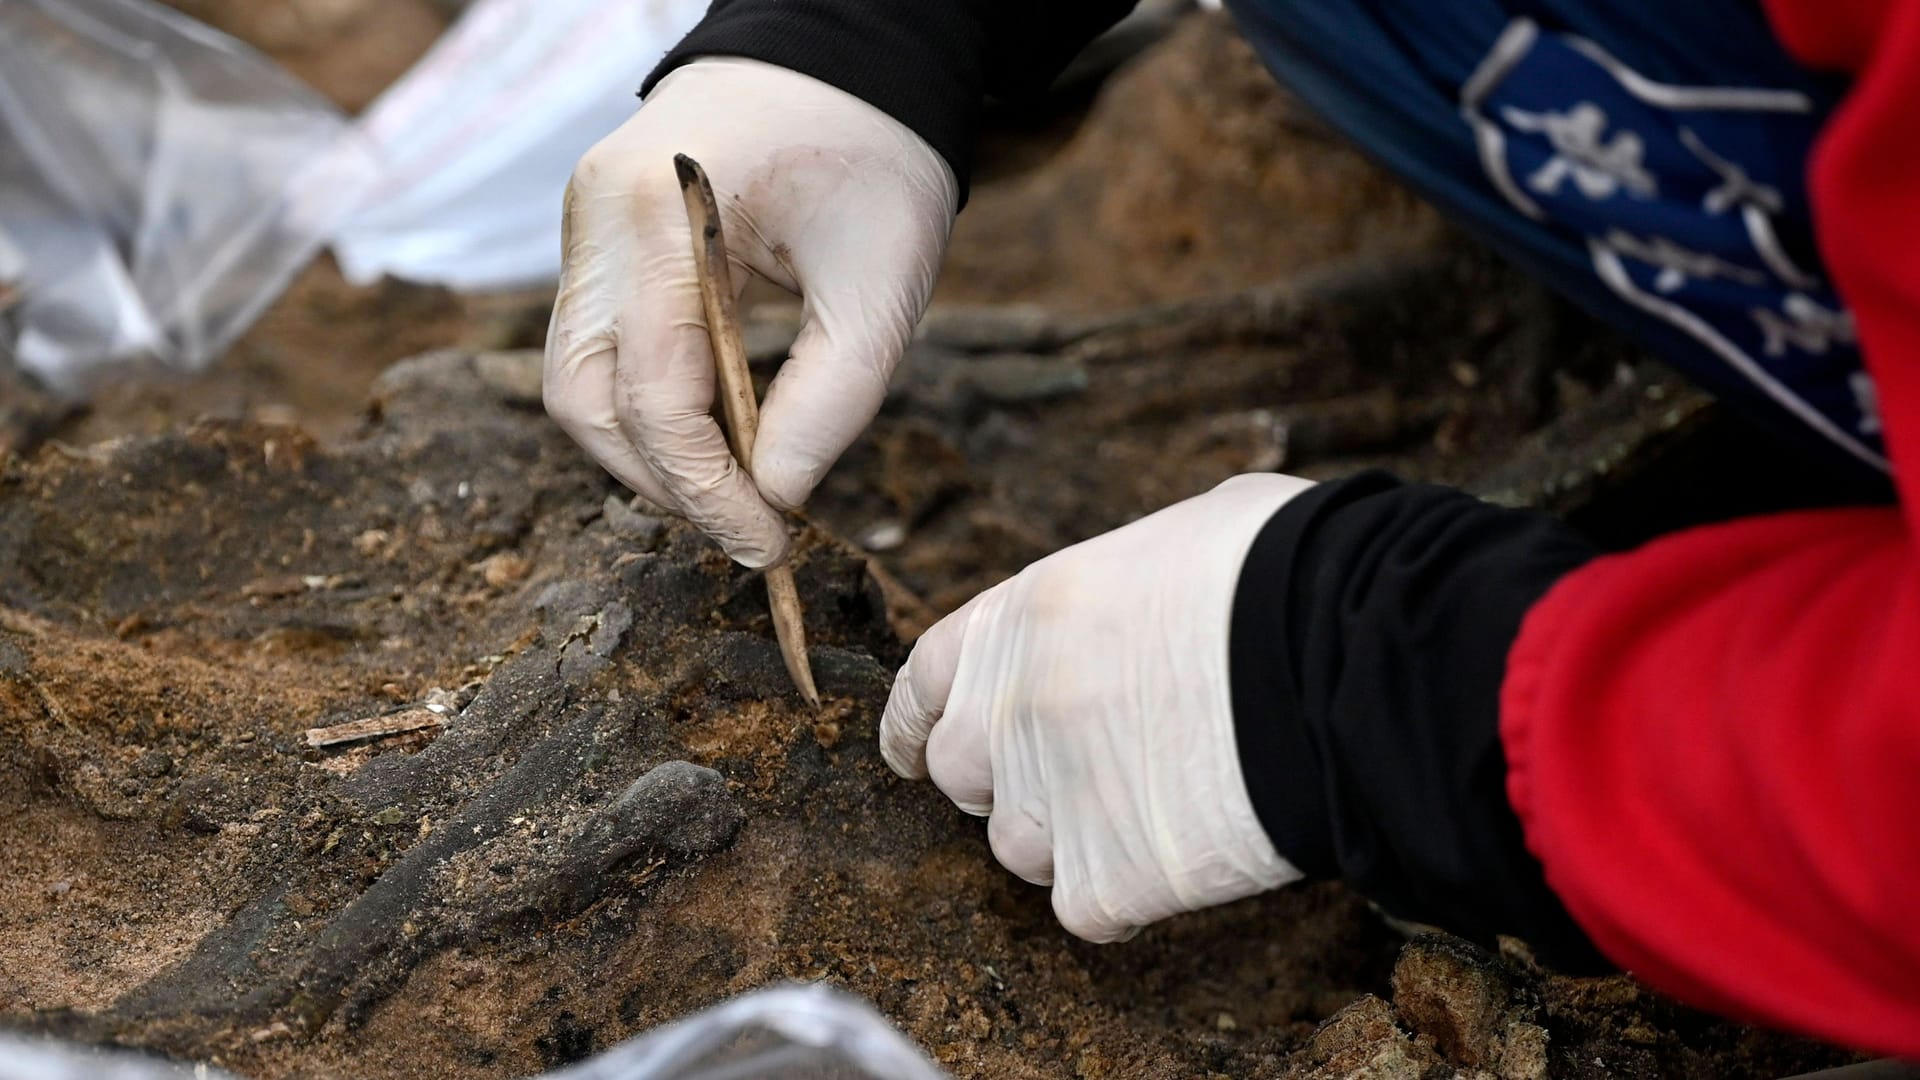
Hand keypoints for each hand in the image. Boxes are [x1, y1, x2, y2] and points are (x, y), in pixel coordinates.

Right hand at [545, 58, 957, 566]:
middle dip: (663, 481)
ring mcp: (583, 227)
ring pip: (578, 382)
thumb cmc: (873, 158)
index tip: (769, 542)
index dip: (709, 491)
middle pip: (584, 400)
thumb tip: (775, 498)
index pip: (655, 397)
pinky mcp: (597, 241)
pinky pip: (600, 345)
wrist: (843, 62)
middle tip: (749, 524)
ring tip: (738, 482)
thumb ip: (831, 400)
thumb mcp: (882, 284)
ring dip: (650, 451)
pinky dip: (651, 404)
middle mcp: (596, 221)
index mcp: (662, 216)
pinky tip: (721, 427)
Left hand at [880, 474, 1316, 940]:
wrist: (1346, 656)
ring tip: (1154, 808)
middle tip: (1081, 773)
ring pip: (1018, 849)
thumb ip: (1119, 589)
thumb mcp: (1178, 537)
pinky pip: (1088, 907)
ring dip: (1070, 839)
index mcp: (1021, 617)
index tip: (919, 748)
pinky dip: (1129, 895)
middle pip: (961, 774)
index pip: (924, 683)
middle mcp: (1012, 709)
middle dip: (1005, 779)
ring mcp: (1050, 799)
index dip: (921, 721)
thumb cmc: (1287, 570)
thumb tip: (1145, 602)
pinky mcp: (1106, 878)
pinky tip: (1188, 854)